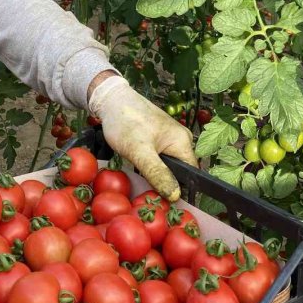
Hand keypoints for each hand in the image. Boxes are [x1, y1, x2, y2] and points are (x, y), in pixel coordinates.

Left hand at [88, 75, 196, 201]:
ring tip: (143, 182)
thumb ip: (158, 173)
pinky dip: (151, 166)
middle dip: (166, 183)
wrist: (110, 99)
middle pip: (180, 171)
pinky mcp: (158, 138)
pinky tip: (140, 169)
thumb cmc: (125, 121)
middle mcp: (181, 139)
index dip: (180, 190)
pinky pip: (160, 158)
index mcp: (183, 141)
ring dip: (158, 175)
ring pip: (169, 166)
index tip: (166, 204)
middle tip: (150, 194)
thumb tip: (176, 195)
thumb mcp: (139, 151)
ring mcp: (169, 138)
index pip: (191, 174)